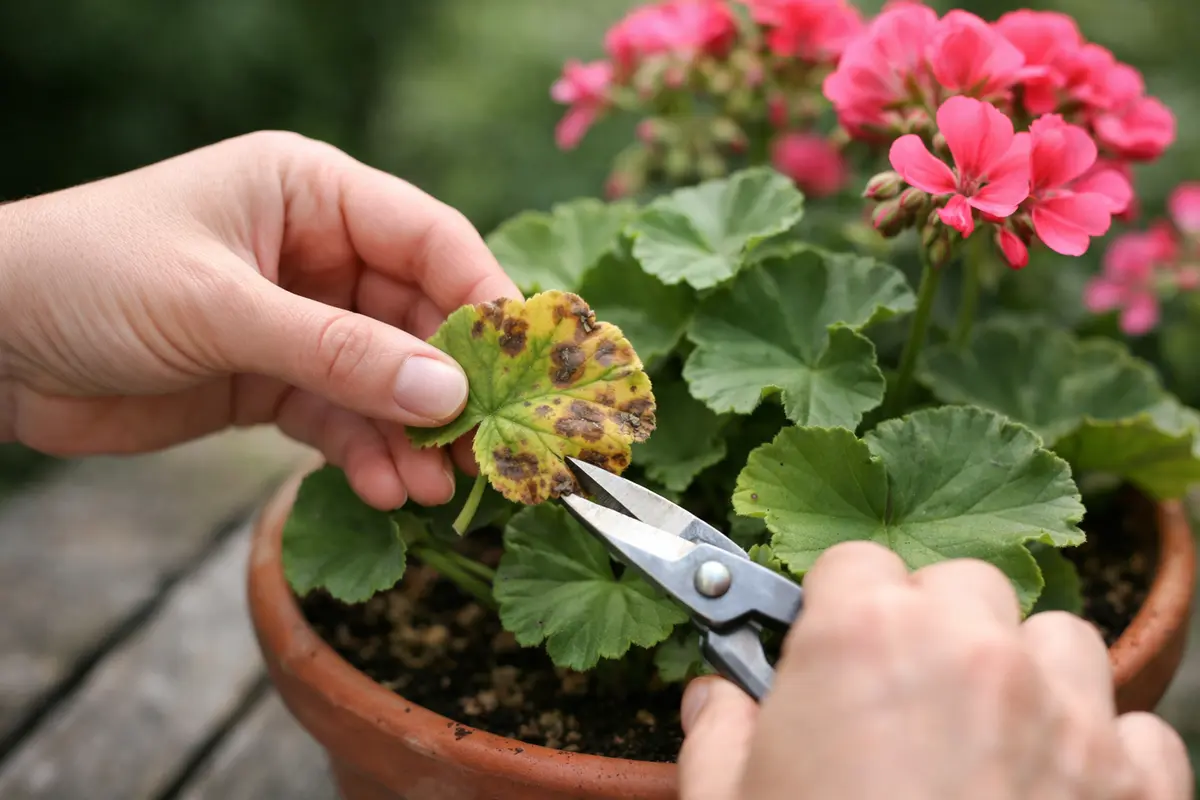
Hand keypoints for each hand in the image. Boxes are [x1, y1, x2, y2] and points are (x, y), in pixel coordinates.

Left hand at [0, 131, 519, 508]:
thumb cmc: (89, 278)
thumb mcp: (220, 308)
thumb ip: (338, 352)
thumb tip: (450, 393)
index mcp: (312, 193)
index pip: (429, 239)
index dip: (482, 300)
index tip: (521, 367)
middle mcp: (317, 251)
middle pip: (419, 317)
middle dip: (451, 385)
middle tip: (485, 448)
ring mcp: (299, 320)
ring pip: (387, 377)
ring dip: (414, 433)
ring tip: (437, 487)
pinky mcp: (274, 382)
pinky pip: (342, 417)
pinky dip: (366, 453)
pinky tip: (387, 489)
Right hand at [677, 542, 1191, 799]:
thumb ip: (717, 733)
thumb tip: (714, 701)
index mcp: (863, 638)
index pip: (856, 563)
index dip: (838, 605)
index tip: (832, 643)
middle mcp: (973, 655)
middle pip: (962, 587)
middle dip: (933, 628)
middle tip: (903, 696)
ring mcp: (1065, 717)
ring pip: (1057, 640)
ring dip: (1025, 672)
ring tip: (988, 735)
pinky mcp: (1132, 787)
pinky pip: (1135, 729)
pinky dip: (1102, 749)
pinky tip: (1054, 787)